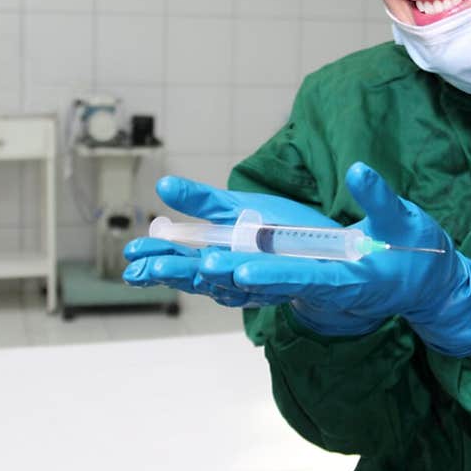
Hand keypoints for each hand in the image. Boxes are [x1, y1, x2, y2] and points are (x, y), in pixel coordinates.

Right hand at [122, 174, 338, 306]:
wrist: (338, 249)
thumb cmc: (283, 227)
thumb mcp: (236, 207)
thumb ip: (201, 200)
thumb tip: (162, 184)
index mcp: (216, 253)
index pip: (179, 258)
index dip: (156, 256)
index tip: (131, 254)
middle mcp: (232, 272)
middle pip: (194, 276)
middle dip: (170, 271)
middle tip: (142, 268)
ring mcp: (256, 281)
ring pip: (223, 283)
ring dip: (202, 277)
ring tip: (176, 268)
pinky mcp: (284, 284)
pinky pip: (261, 285)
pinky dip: (245, 280)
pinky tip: (230, 272)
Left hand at [198, 163, 470, 355]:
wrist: (421, 284)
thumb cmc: (417, 253)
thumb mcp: (405, 221)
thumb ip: (380, 198)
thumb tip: (358, 169)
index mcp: (345, 280)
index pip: (304, 278)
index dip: (273, 275)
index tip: (242, 270)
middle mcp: (319, 288)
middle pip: (268, 284)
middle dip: (232, 276)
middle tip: (198, 266)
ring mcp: (306, 285)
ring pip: (254, 284)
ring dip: (217, 277)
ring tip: (178, 266)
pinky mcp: (299, 278)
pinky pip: (258, 278)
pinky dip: (224, 274)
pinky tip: (190, 263)